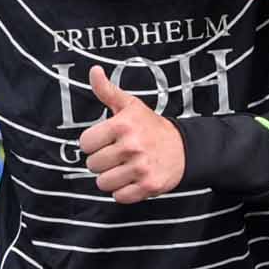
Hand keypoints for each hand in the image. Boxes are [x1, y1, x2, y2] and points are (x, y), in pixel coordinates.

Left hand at [79, 65, 187, 201]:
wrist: (183, 148)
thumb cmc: (150, 126)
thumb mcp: (130, 105)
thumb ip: (107, 90)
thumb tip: (94, 71)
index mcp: (122, 125)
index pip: (85, 143)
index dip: (93, 143)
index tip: (105, 141)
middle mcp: (132, 146)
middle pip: (92, 165)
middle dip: (101, 162)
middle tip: (116, 155)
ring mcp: (141, 168)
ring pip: (103, 183)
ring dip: (110, 178)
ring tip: (123, 168)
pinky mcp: (149, 186)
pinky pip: (119, 197)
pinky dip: (123, 191)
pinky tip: (132, 179)